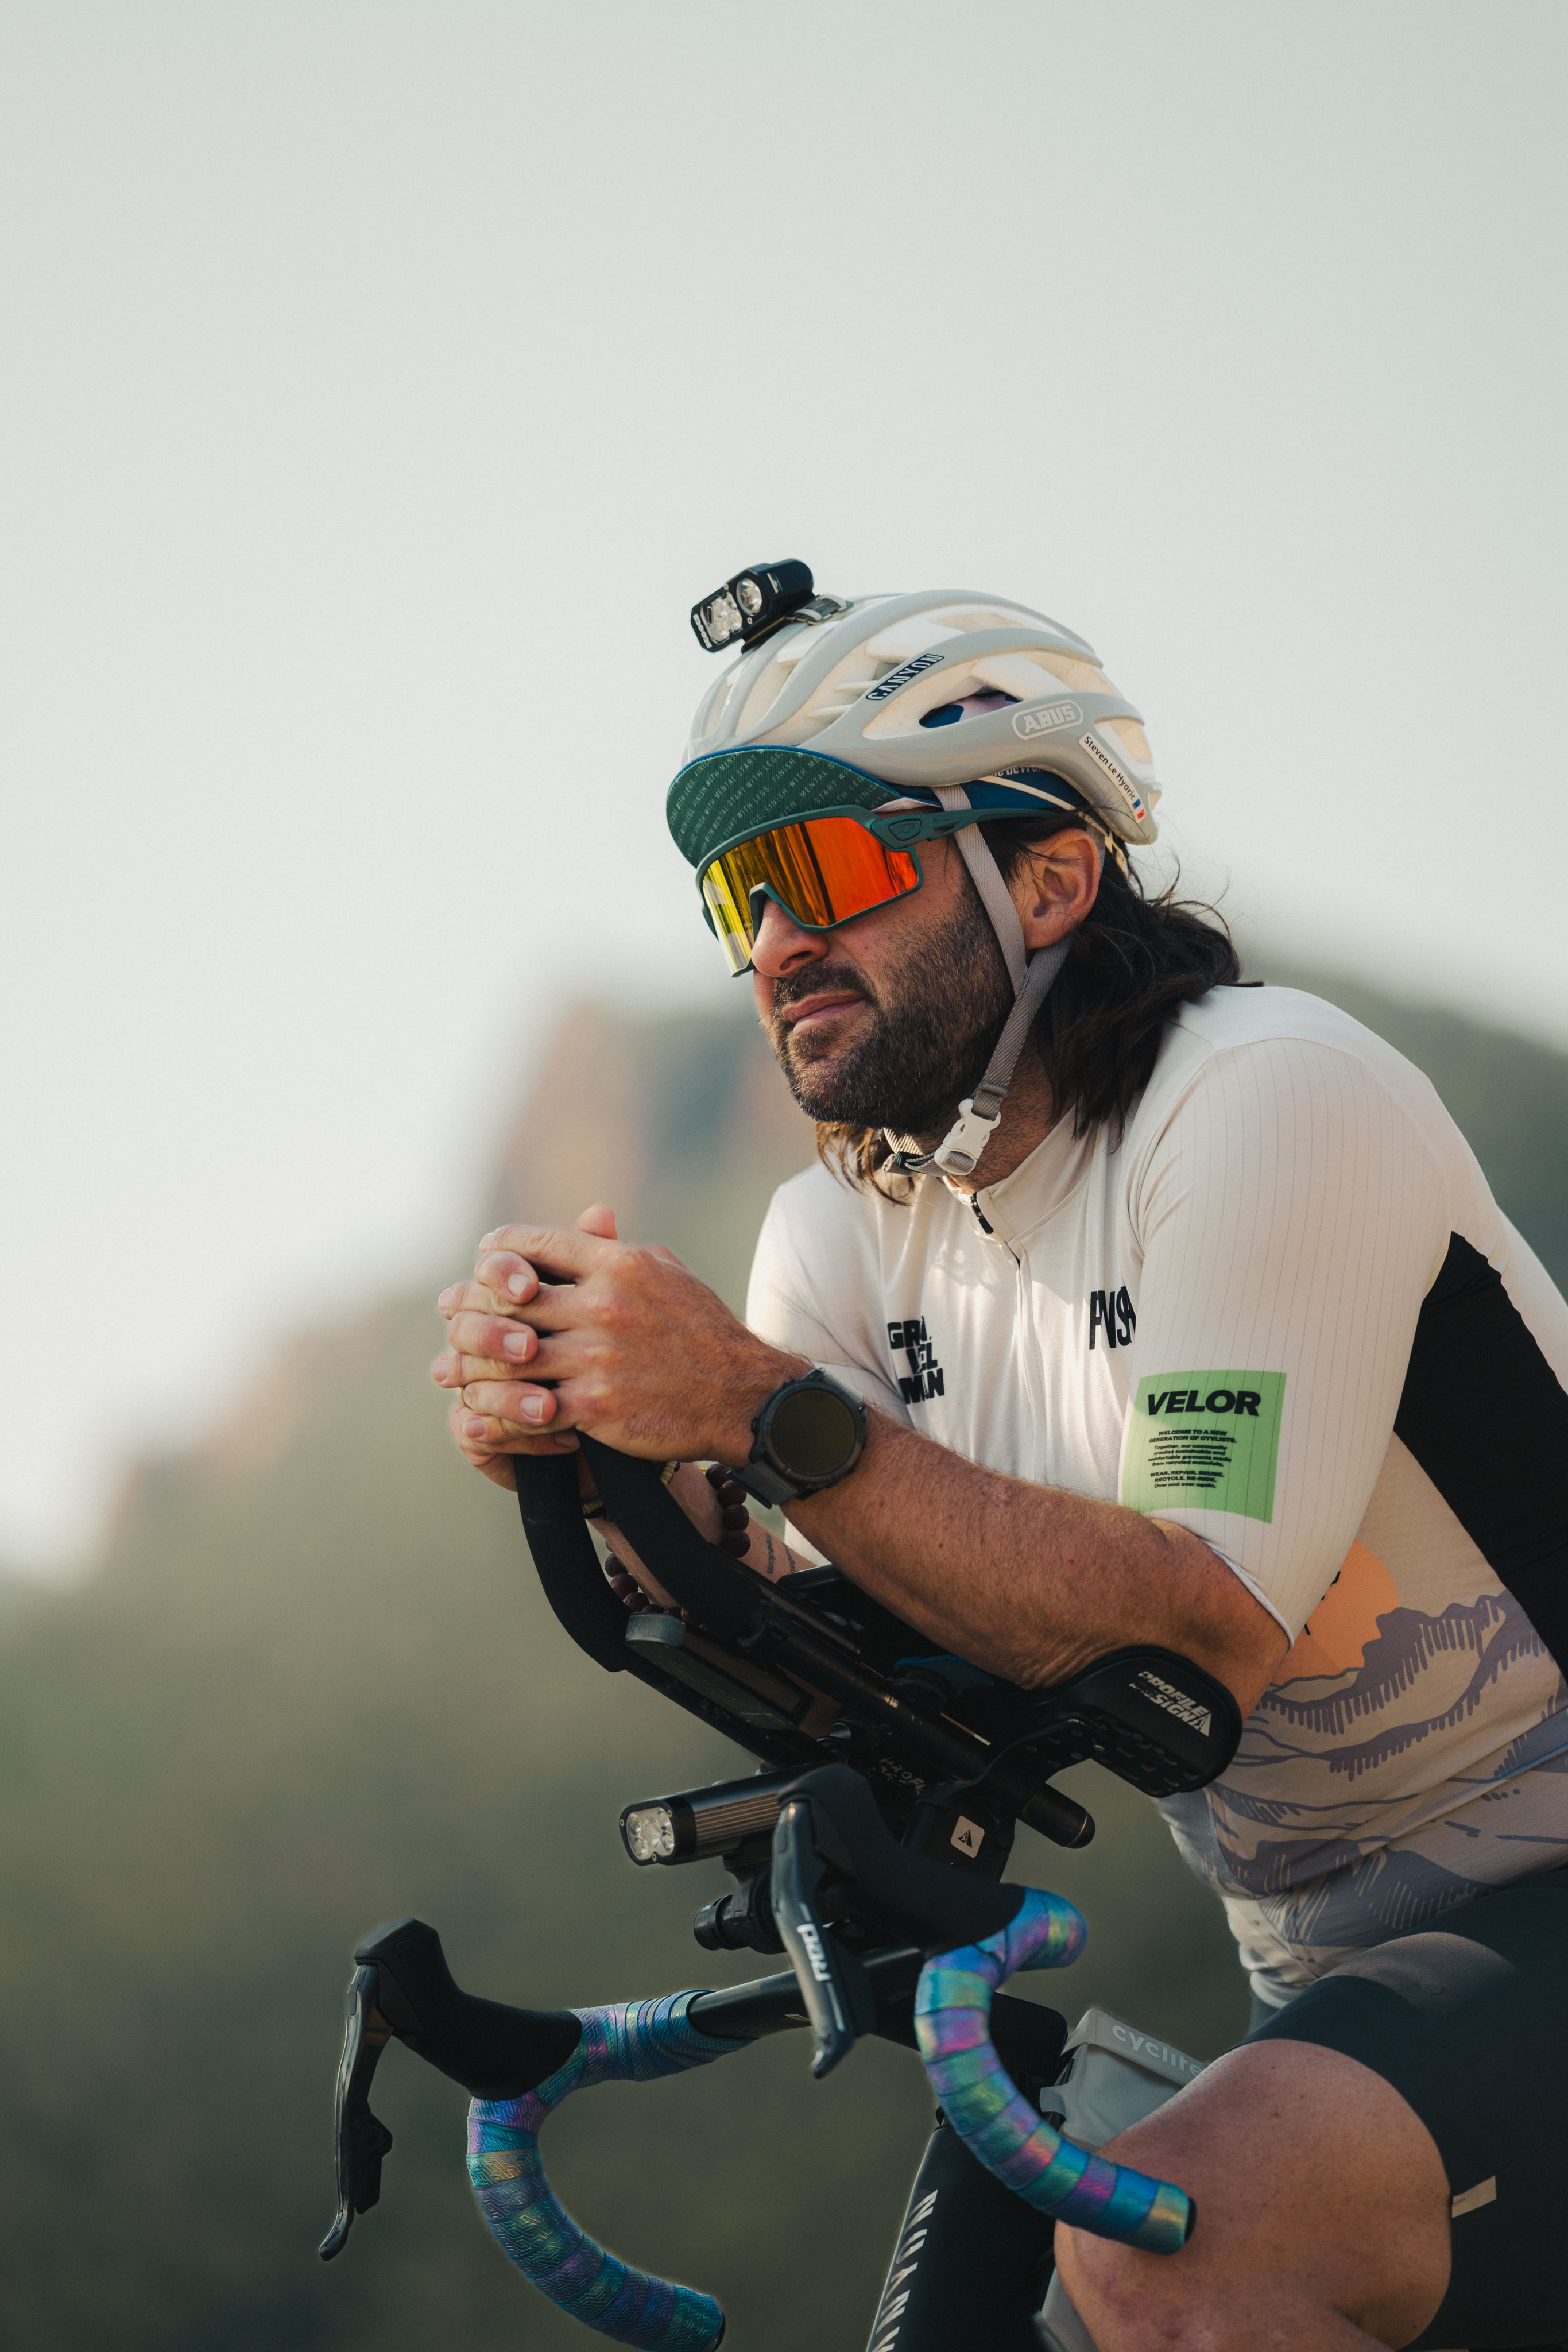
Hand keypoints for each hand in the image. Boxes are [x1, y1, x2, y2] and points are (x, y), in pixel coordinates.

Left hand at [434, 1209, 805, 1465]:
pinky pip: (526, 1406)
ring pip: (506, 1355)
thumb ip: (620, 1249)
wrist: (742, 1397)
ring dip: (472, 1362)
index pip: (531, 1245)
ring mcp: (596, 1357)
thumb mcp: (668, 1273)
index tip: (484, 1264)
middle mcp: (603, 1305)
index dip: (496, 1253)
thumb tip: (587, 1223)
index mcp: (618, 1263)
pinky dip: (501, 1407)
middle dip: (470, 1306)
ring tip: (452, 1367)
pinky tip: (486, 1409)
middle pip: (506, 1298)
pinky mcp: (594, 1407)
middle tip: (451, 1315)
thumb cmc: (705, 1331)